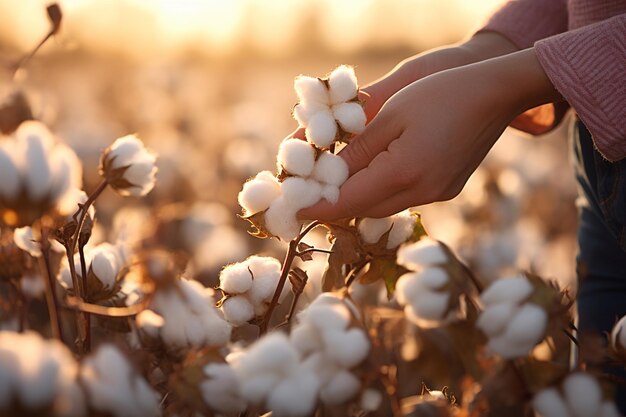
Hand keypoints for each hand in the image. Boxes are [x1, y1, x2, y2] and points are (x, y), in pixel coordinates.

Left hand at [299, 48, 559, 219]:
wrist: (496, 94)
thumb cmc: (440, 94)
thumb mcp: (390, 115)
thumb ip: (356, 150)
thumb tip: (326, 174)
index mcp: (404, 174)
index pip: (348, 202)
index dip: (316, 207)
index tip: (292, 208)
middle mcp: (421, 193)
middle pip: (364, 210)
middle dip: (333, 204)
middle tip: (307, 192)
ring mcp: (437, 195)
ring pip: (383, 207)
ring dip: (356, 198)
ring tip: (332, 182)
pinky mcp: (446, 190)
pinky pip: (402, 198)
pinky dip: (380, 191)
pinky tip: (370, 174)